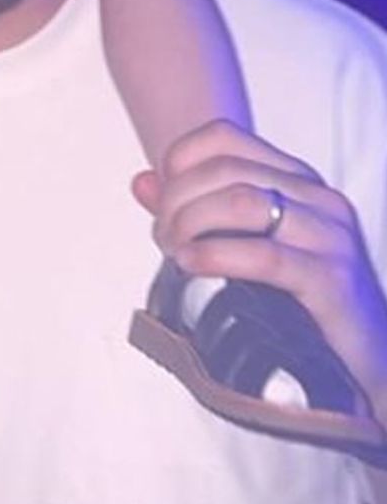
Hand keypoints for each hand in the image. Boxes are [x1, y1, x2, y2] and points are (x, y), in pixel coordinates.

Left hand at [132, 120, 386, 421]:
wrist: (366, 367)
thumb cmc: (300, 305)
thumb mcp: (243, 248)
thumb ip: (192, 212)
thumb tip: (140, 182)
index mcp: (297, 180)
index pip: (223, 136)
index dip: (178, 163)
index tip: (162, 203)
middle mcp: (318, 196)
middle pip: (223, 170)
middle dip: (177, 202)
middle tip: (164, 239)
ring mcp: (330, 235)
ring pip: (240, 200)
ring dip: (190, 224)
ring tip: (176, 254)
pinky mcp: (333, 280)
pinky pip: (264, 254)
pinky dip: (215, 255)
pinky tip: (191, 266)